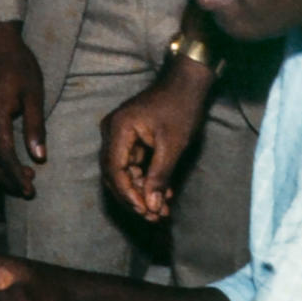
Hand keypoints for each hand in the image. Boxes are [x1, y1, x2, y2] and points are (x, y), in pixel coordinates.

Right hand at [0, 23, 46, 197]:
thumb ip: (35, 126)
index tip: (31, 189)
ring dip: (3, 172)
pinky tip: (13, 161)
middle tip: (29, 191)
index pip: (4, 157)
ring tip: (26, 178)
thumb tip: (39, 157)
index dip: (16, 176)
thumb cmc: (18, 67)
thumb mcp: (34, 94)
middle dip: (8, 181)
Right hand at [101, 58, 210, 221]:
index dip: (128, 194)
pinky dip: (147, 180)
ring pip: (125, 173)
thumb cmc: (181, 107)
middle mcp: (113, 132)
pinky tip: (163, 195)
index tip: (145, 211)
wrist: (188, 82)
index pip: (114, 170)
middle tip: (153, 217)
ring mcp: (121, 135)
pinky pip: (134, 165)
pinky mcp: (131, 139)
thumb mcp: (173, 145)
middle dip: (134, 197)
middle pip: (115, 174)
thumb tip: (152, 206)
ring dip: (142, 192)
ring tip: (161, 211)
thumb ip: (160, 176)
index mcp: (118, 129)